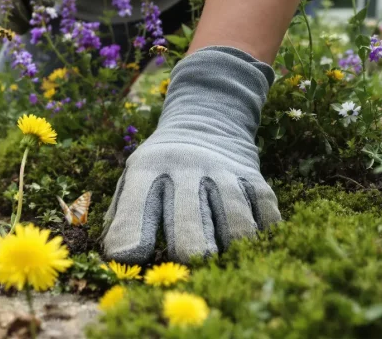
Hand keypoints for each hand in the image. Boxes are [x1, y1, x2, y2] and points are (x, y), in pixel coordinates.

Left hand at [102, 47, 281, 263]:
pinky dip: (263, 232)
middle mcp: (185, 167)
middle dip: (188, 248)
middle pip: (189, 218)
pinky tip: (252, 241)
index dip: (130, 235)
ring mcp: (223, 171)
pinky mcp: (253, 175)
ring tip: (223, 255)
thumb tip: (115, 259)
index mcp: (148, 168)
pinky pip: (265, 210)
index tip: (127, 259)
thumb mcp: (133, 176)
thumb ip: (122, 215)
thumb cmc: (160, 166)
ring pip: (234, 219)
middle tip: (189, 261)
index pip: (136, 205)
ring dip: (231, 245)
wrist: (204, 120)